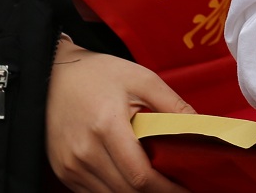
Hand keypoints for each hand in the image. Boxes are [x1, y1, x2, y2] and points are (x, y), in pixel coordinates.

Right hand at [46, 38, 192, 192]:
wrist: (53, 75)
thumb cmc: (100, 74)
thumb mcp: (141, 79)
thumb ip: (172, 105)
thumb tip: (201, 128)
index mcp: (107, 127)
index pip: (140, 176)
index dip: (167, 189)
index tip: (188, 189)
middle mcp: (85, 152)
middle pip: (127, 192)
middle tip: (178, 188)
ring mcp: (71, 165)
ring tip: (158, 184)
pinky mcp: (63, 171)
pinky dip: (115, 191)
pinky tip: (132, 182)